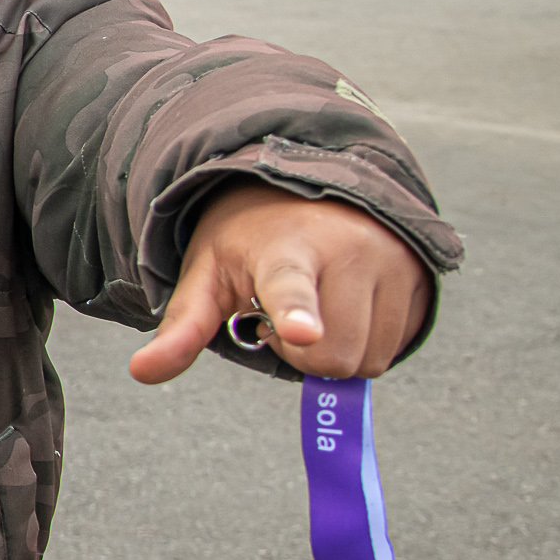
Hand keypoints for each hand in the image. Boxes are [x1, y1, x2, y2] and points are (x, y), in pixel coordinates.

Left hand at [128, 182, 432, 384]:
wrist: (309, 187)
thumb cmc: (249, 239)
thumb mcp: (208, 275)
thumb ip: (183, 327)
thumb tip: (140, 373)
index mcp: (283, 250)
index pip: (290, 288)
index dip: (297, 314)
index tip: (301, 330)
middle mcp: (346, 250)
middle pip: (334, 356)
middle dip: (304, 355)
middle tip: (283, 320)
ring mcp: (390, 260)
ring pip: (370, 358)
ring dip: (340, 348)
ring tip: (318, 304)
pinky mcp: (418, 273)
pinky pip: (397, 344)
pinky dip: (368, 340)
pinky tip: (347, 304)